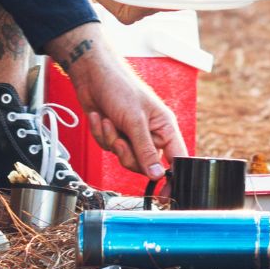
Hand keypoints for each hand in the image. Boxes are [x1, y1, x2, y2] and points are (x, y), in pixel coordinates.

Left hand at [55, 28, 186, 178]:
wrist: (92, 75)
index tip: (165, 193)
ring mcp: (132, 135)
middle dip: (128, 153)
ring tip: (110, 121)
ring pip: (124, 158)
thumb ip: (146, 150)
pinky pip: (109, 148)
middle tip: (121, 138)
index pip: (176, 159)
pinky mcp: (116, 134)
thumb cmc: (120, 87)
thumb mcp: (134, 121)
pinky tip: (101, 117)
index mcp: (164, 128)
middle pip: (144, 165)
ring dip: (112, 141)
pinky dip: (102, 135)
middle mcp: (150, 133)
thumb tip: (157, 174)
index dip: (172, 177)